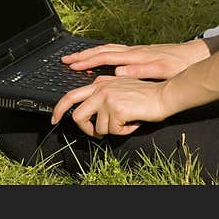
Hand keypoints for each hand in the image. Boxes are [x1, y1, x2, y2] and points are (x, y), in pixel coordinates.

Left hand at [51, 77, 169, 136]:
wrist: (163, 96)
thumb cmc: (146, 96)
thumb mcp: (120, 89)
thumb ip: (104, 96)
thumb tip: (93, 115)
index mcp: (99, 84)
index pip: (72, 95)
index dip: (60, 109)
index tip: (55, 118)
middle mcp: (100, 89)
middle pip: (77, 114)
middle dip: (84, 129)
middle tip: (93, 134)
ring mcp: (107, 98)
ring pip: (98, 127)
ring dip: (113, 130)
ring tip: (126, 122)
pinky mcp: (116, 109)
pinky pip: (113, 131)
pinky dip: (124, 131)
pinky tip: (133, 122)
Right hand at [61, 40, 208, 80]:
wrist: (194, 55)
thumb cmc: (180, 65)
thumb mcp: (161, 71)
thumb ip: (139, 71)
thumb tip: (117, 71)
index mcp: (135, 55)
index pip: (105, 56)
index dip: (86, 61)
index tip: (70, 64)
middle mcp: (133, 50)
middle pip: (102, 50)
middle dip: (83, 54)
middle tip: (65, 59)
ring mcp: (137, 50)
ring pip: (108, 49)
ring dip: (91, 53)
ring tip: (78, 58)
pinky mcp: (141, 52)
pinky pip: (115, 51)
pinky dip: (103, 53)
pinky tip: (102, 58)